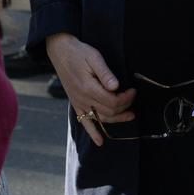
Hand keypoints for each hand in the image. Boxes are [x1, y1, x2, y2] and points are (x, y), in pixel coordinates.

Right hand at [46, 32, 135, 146]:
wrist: (60, 52)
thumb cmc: (79, 53)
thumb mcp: (94, 58)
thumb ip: (105, 74)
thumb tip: (116, 87)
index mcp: (88, 88)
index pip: (112, 101)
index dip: (126, 98)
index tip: (133, 91)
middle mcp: (83, 99)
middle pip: (109, 111)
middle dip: (124, 107)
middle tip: (133, 97)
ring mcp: (79, 103)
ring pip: (100, 119)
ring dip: (116, 120)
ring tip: (129, 116)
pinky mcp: (76, 104)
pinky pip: (84, 122)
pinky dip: (93, 133)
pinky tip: (100, 142)